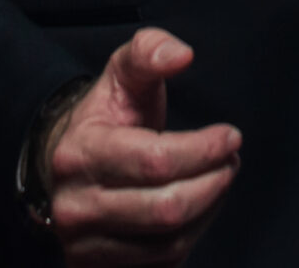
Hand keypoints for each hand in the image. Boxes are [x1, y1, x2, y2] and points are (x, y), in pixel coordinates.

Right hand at [40, 29, 240, 264]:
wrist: (67, 167)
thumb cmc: (106, 119)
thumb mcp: (121, 75)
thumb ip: (149, 52)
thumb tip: (181, 55)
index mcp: (79, 154)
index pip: (155, 161)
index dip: (203, 150)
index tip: (230, 136)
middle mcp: (76, 205)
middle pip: (166, 208)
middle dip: (212, 183)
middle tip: (231, 160)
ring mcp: (86, 243)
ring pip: (169, 240)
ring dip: (208, 209)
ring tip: (220, 178)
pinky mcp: (98, 267)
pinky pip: (163, 260)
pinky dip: (193, 234)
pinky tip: (201, 204)